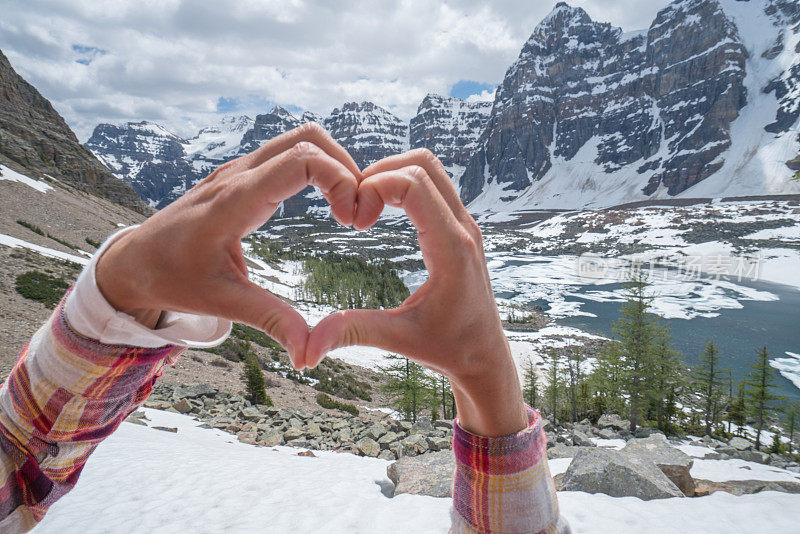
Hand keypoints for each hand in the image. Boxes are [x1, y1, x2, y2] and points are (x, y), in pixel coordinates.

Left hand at [95, 123, 360, 366]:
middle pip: (308, 137)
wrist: (135, 260)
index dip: (340, 181)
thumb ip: (269, 320)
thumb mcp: (221, 301)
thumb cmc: (172, 278)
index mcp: (234, 201)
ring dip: (334, 164)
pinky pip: (289, 152)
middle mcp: (238, 174)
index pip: (301, 160)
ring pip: (300, 138)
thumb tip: (309, 354)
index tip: (351, 221)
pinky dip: (319, 167)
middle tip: (359, 211)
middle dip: (346, 167)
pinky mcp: (243, 174)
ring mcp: (240, 169)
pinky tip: (327, 202)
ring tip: (349, 206)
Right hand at [306, 149, 527, 436]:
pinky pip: (433, 185)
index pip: (414, 185)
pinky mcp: (460, 227)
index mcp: (452, 249)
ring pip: (430, 168)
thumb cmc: (449, 350)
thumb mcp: (399, 340)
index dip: (374, 187)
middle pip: (423, 163)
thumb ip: (352, 334)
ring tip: (363, 206)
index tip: (355, 222)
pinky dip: (402, 185)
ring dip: (391, 175)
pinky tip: (379, 212)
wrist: (486, 357)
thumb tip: (306, 349)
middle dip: (379, 173)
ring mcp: (465, 224)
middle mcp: (464, 228)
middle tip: (354, 207)